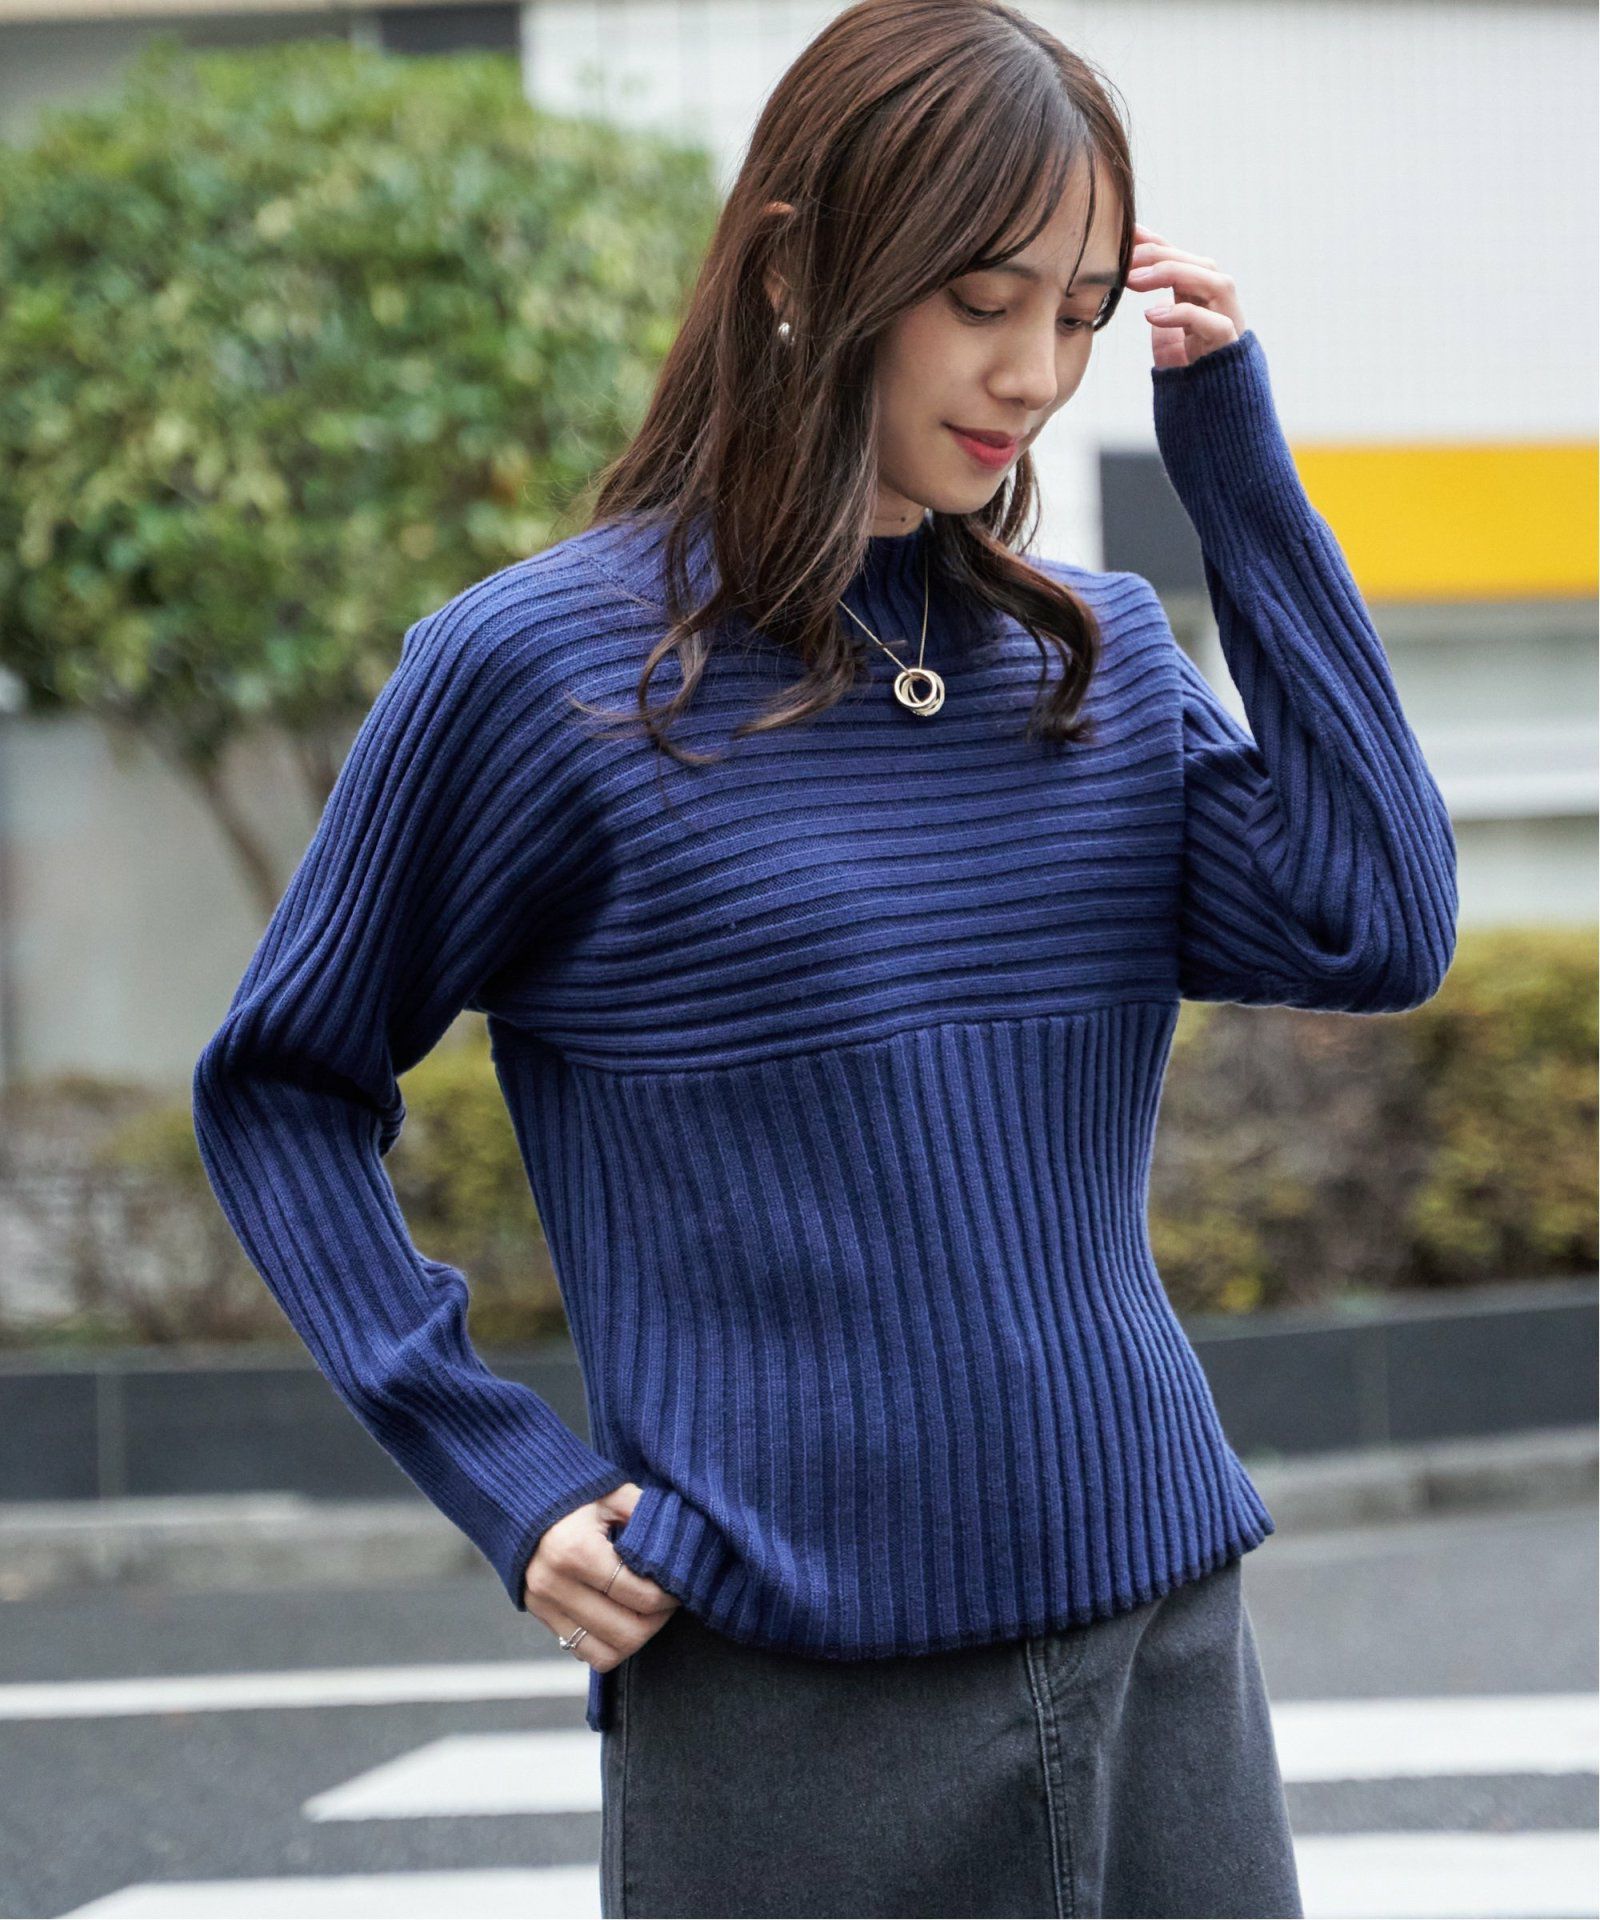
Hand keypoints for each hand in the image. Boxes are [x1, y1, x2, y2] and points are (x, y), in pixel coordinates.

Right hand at [522, 1482, 681, 1672]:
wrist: (519, 1498)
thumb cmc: (575, 1494)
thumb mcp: (614, 1494)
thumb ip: (647, 1516)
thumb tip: (680, 1546)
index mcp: (576, 1550)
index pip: (639, 1596)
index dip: (669, 1597)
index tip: (679, 1585)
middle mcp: (555, 1584)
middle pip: (626, 1632)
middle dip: (656, 1621)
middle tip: (667, 1602)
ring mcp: (544, 1605)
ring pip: (605, 1653)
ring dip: (634, 1639)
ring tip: (645, 1613)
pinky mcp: (540, 1616)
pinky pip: (582, 1652)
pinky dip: (608, 1644)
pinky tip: (619, 1619)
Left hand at [1126, 222, 1247, 369]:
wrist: (1212, 411)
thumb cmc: (1188, 370)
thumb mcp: (1167, 333)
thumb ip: (1158, 310)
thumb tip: (1129, 282)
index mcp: (1203, 297)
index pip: (1181, 259)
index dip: (1155, 243)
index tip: (1127, 233)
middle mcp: (1219, 304)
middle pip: (1198, 264)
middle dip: (1160, 255)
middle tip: (1125, 259)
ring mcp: (1229, 323)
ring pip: (1213, 282)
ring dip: (1173, 274)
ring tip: (1134, 281)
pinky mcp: (1229, 347)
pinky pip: (1215, 323)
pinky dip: (1183, 315)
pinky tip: (1152, 315)